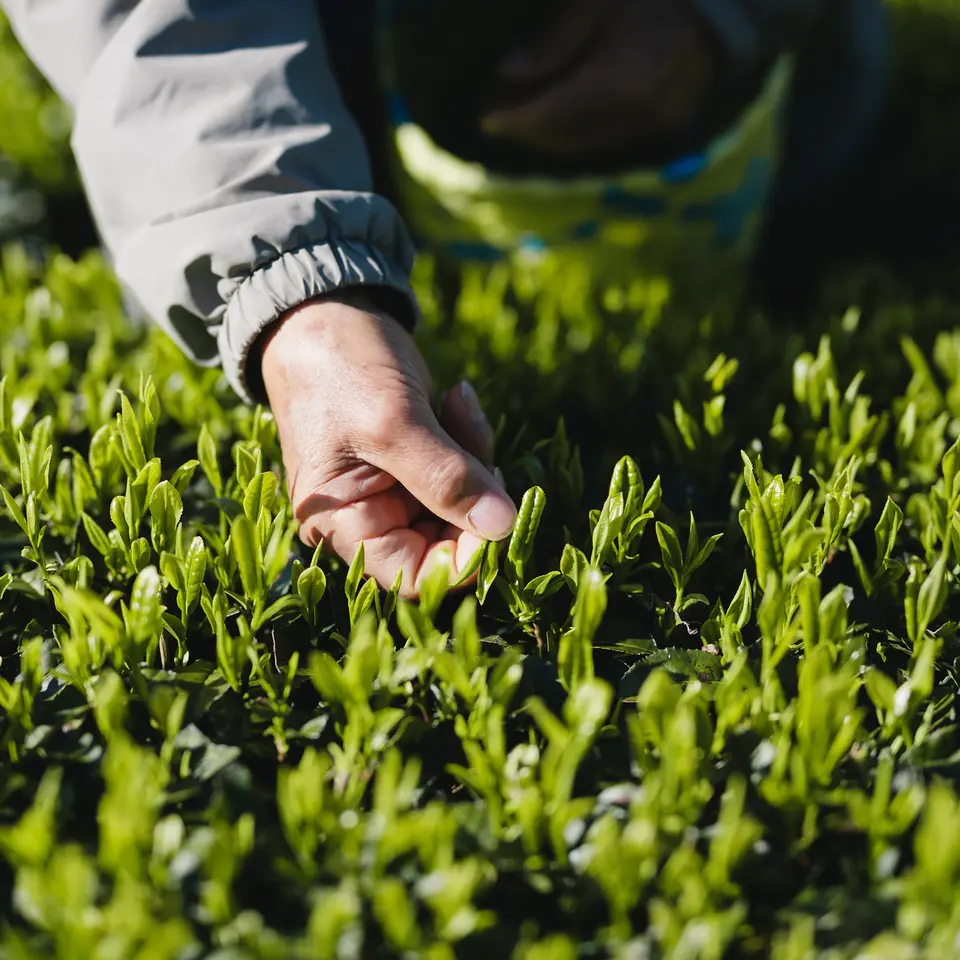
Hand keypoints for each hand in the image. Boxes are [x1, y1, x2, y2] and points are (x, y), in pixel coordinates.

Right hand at [259, 295, 516, 598]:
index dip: (463, 558)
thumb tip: (503, 526)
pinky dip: (470, 438)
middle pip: (448, 541)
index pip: (415, 577)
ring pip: (464, 504)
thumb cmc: (337, 365)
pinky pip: (463, 471)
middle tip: (473, 438)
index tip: (498, 516)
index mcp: (343, 524)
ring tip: (457, 404)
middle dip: (474, 493)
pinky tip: (454, 398)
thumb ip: (446, 478)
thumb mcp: (392, 421)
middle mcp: (368, 518)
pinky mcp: (418, 463)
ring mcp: (396, 491)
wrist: (323, 311)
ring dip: (475, 456)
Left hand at [480, 0, 716, 160]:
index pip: (555, 115)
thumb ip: (555, 44)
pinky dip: (584, 131)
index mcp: (622, 82)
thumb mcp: (599, 1)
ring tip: (526, 121)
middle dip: (532, 132)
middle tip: (502, 121)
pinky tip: (563, 119)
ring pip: (591, 142)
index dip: (518, 121)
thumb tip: (510, 74)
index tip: (487, 120)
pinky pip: (614, 137)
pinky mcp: (669, 125)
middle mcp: (642, 114)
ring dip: (555, 136)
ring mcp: (659, 123)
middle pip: (570, 137)